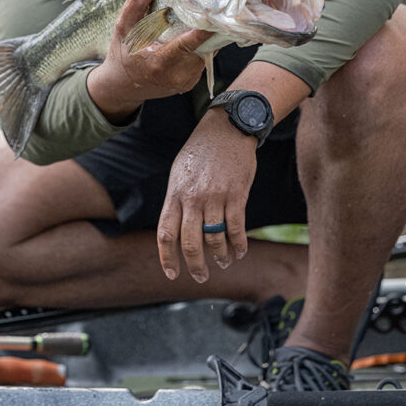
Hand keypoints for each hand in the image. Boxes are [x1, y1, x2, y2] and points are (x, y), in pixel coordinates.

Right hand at [87, 0, 211, 122]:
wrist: (122, 87)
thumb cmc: (121, 55)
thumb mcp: (122, 28)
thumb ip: (135, 4)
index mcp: (158, 63)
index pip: (188, 43)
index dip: (204, 29)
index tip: (215, 13)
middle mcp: (175, 75)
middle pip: (203, 46)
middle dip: (207, 27)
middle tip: (209, 6)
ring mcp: (185, 82)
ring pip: (206, 52)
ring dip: (204, 36)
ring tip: (199, 19)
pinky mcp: (190, 83)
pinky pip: (203, 59)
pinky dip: (201, 46)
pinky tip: (192, 36)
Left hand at [157, 109, 256, 281]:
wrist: (227, 128)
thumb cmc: (201, 152)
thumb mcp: (180, 173)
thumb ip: (177, 201)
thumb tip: (174, 231)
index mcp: (175, 193)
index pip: (166, 234)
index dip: (168, 258)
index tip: (172, 274)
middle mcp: (193, 198)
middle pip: (191, 243)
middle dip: (195, 266)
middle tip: (201, 277)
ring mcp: (215, 196)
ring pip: (215, 238)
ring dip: (220, 256)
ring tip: (223, 262)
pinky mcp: (237, 194)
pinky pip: (236, 228)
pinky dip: (238, 245)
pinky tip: (239, 252)